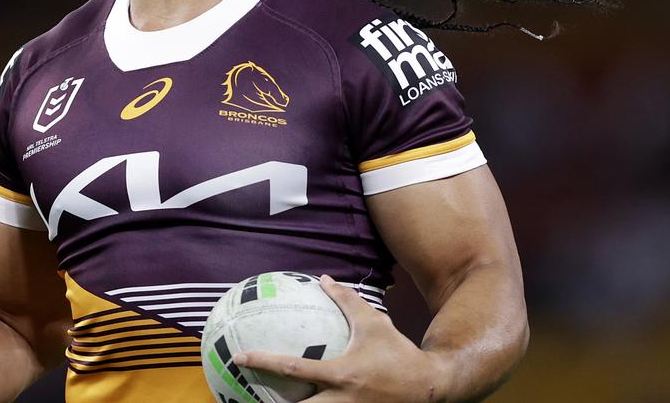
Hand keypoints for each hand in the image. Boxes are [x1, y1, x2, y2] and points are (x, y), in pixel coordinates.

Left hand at [234, 275, 451, 402]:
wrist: (430, 387)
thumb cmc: (399, 352)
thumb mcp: (374, 322)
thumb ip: (346, 300)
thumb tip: (324, 279)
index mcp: (340, 375)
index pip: (293, 368)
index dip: (264, 362)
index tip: (239, 357)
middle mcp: (340, 400)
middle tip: (244, 398)